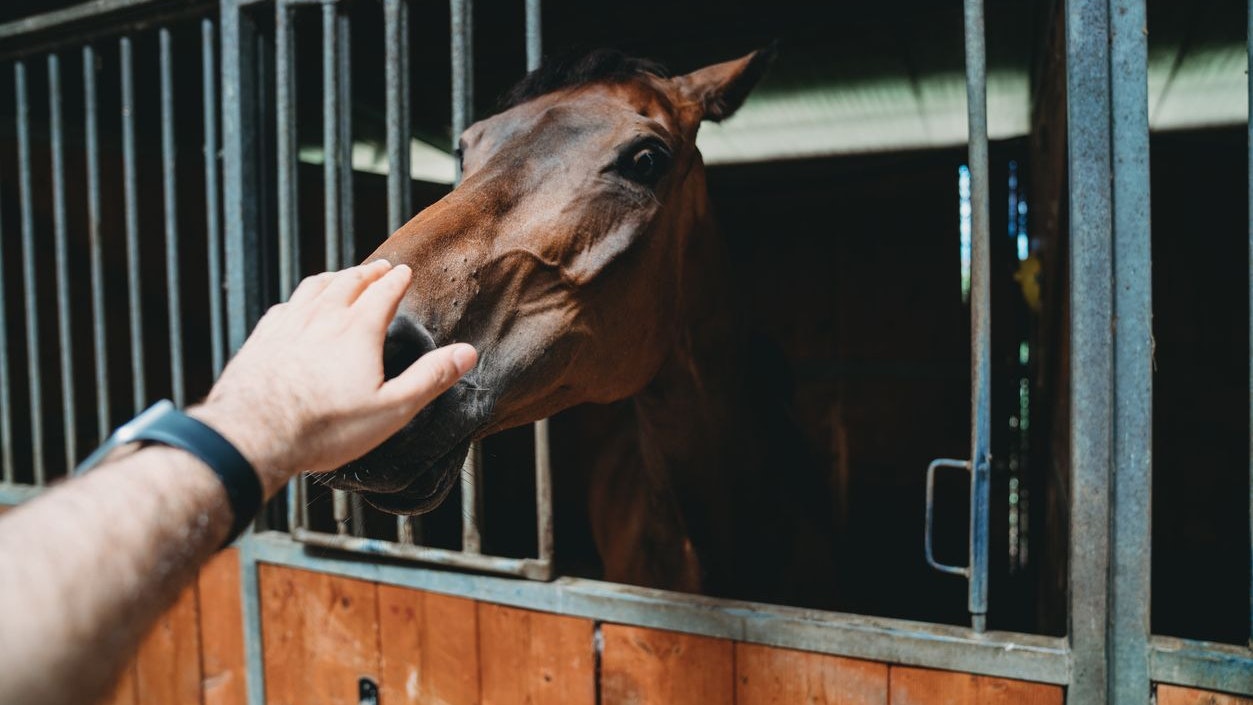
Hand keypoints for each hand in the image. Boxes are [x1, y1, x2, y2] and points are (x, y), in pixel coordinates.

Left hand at [190, 260, 476, 495]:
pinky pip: (284, 307)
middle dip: (367, 272)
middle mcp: (322, 317)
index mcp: (358, 330)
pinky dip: (299, 299)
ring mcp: (288, 325)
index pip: (383, 293)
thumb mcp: (391, 409)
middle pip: (348, 282)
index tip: (404, 271)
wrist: (253, 434)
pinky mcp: (262, 339)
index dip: (396, 280)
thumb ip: (430, 378)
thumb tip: (467, 353)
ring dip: (333, 278)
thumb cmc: (327, 427)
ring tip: (341, 276)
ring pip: (313, 288)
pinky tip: (297, 306)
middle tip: (379, 267)